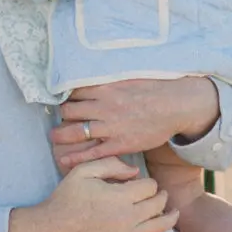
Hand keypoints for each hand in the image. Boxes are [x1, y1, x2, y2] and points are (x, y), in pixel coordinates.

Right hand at [7, 156, 175, 231]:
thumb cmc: (64, 200)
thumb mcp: (83, 172)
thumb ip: (110, 164)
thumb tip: (135, 171)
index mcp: (120, 196)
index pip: (149, 186)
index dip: (148, 183)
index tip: (140, 184)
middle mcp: (128, 217)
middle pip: (158, 203)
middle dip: (160, 196)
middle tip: (156, 195)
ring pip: (161, 224)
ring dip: (170, 215)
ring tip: (171, 211)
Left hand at [51, 76, 218, 171]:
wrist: (177, 105)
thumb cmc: (156, 88)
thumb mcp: (130, 76)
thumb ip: (111, 78)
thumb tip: (97, 72)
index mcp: (106, 87)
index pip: (75, 91)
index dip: (66, 95)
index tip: (63, 98)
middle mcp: (104, 106)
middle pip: (70, 110)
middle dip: (63, 114)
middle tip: (59, 117)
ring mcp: (111, 126)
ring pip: (76, 130)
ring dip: (61, 134)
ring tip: (54, 136)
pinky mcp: (119, 143)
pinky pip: (92, 152)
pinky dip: (75, 156)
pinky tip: (63, 159)